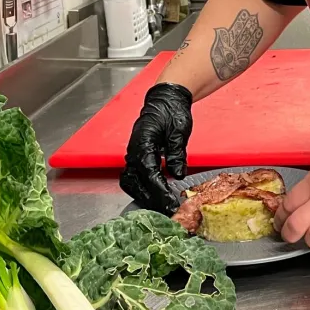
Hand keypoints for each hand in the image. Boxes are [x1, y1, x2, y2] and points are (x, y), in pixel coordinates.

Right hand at [119, 83, 193, 213]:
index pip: (149, 174)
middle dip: (150, 199)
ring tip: (161, 206)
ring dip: (143, 196)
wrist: (165, 99)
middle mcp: (134, 150)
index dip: (160, 191)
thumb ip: (177, 153)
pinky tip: (157, 195)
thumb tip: (178, 175)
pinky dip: (143, 188)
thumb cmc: (171, 111)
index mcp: (143, 143)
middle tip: (168, 210)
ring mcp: (133, 153)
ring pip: (130, 182)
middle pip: (134, 182)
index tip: (171, 204)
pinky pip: (134, 177)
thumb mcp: (178, 130)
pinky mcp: (137, 156)